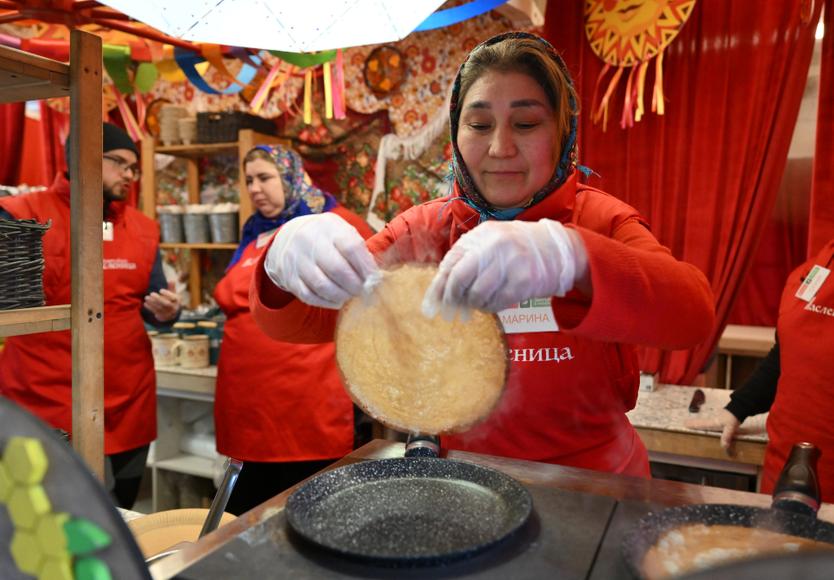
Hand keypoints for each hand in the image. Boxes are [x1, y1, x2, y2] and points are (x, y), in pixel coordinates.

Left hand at [144, 284, 179, 322]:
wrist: (171, 314)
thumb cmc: (171, 300)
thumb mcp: (173, 294)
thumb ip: (172, 288)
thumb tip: (172, 280)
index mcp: (177, 301)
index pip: (173, 298)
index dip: (167, 294)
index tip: (160, 290)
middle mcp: (174, 308)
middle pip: (166, 304)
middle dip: (158, 298)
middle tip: (151, 293)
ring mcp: (168, 313)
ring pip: (160, 308)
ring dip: (152, 303)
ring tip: (146, 297)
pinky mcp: (162, 317)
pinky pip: (155, 312)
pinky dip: (150, 307)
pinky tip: (145, 303)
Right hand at [264, 213, 379, 308]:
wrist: (289, 237)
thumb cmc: (327, 237)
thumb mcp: (342, 232)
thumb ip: (359, 250)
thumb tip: (375, 277)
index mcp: (328, 227)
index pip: (351, 248)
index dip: (366, 267)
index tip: (374, 279)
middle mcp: (309, 241)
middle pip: (337, 269)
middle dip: (355, 285)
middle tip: (363, 291)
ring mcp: (296, 260)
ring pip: (322, 285)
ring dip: (342, 295)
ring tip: (350, 295)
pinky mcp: (288, 277)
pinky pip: (309, 296)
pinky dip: (326, 302)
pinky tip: (337, 300)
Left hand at [422, 219, 585, 318]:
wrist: (557, 249)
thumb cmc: (517, 247)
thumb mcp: (491, 240)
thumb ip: (466, 257)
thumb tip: (440, 286)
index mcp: (483, 235)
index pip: (451, 262)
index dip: (438, 286)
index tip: (432, 303)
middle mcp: (495, 246)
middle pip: (460, 279)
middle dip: (451, 297)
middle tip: (450, 309)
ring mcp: (511, 263)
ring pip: (477, 294)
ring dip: (473, 304)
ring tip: (477, 302)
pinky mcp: (524, 282)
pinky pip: (496, 303)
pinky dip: (489, 307)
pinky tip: (492, 302)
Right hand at [685, 409, 740, 450]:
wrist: (739, 408)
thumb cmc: (733, 418)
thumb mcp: (730, 428)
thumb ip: (726, 436)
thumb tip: (723, 446)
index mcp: (713, 422)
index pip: (701, 424)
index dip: (693, 425)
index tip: (684, 424)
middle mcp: (713, 420)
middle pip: (701, 422)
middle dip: (693, 423)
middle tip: (684, 423)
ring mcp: (716, 419)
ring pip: (705, 422)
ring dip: (698, 423)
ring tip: (693, 424)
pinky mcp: (720, 419)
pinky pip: (710, 422)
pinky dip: (705, 423)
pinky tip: (708, 425)